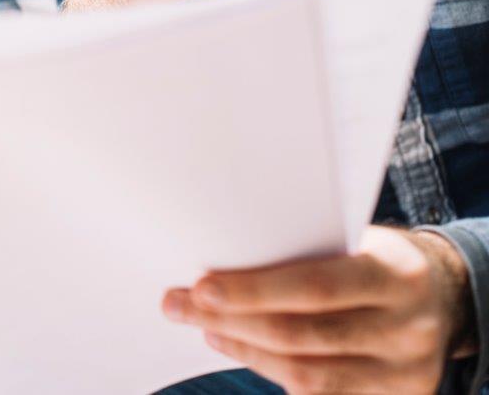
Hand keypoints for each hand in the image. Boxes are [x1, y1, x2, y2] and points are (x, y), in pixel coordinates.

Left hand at [163, 227, 474, 393]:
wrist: (443, 294)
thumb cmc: (373, 257)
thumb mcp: (354, 240)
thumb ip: (303, 251)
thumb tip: (217, 260)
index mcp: (396, 273)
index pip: (315, 285)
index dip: (254, 290)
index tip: (200, 286)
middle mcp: (408, 327)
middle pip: (302, 333)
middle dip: (230, 320)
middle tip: (178, 305)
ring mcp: (405, 371)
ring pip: (306, 373)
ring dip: (243, 349)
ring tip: (205, 326)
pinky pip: (322, 394)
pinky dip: (271, 372)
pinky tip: (237, 347)